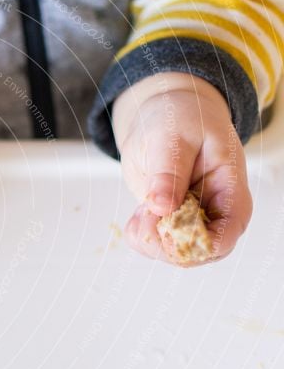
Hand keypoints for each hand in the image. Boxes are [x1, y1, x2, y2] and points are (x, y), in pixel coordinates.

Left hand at [112, 72, 252, 265]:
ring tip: (140, 210)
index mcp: (230, 192)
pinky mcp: (169, 221)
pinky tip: (137, 215)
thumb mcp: (173, 136)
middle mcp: (215, 213)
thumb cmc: (182, 118)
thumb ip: (167, 172)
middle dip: (164, 243)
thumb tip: (161, 206)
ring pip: (173, 254)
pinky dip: (140, 236)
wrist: (166, 114)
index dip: (193, 242)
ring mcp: (191, 220)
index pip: (223, 237)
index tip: (165, 222)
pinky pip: (155, 244)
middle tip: (143, 214)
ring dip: (149, 240)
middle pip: (196, 253)